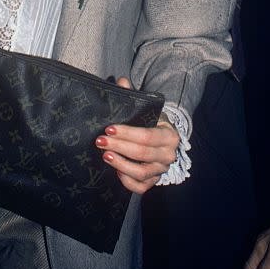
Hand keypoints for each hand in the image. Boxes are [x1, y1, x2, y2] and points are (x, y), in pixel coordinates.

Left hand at [96, 77, 179, 193]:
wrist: (161, 139)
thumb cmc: (149, 122)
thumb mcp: (145, 109)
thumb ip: (133, 96)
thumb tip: (121, 81)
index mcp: (168, 134)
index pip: (147, 136)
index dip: (127, 133)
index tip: (109, 128)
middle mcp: (169, 154)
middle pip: (142, 153)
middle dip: (119, 146)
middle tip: (100, 141)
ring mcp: (162, 170)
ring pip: (141, 172)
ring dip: (121, 164)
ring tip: (105, 155)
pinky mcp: (153, 181)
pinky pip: (141, 187)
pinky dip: (127, 181)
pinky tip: (116, 171)